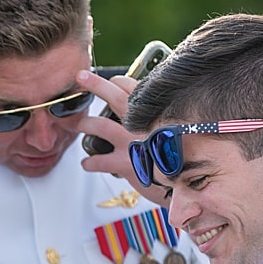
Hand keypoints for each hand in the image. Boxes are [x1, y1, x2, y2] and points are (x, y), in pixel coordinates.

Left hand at [75, 69, 169, 207]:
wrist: (184, 186)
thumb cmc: (180, 162)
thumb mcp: (176, 134)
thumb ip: (161, 124)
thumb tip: (152, 118)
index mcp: (155, 113)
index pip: (134, 87)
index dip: (119, 82)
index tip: (112, 80)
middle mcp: (142, 124)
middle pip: (114, 96)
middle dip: (96, 84)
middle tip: (82, 77)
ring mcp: (131, 142)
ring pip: (99, 125)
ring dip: (85, 124)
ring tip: (79, 125)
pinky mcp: (124, 163)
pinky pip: (98, 160)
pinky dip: (89, 162)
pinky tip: (87, 163)